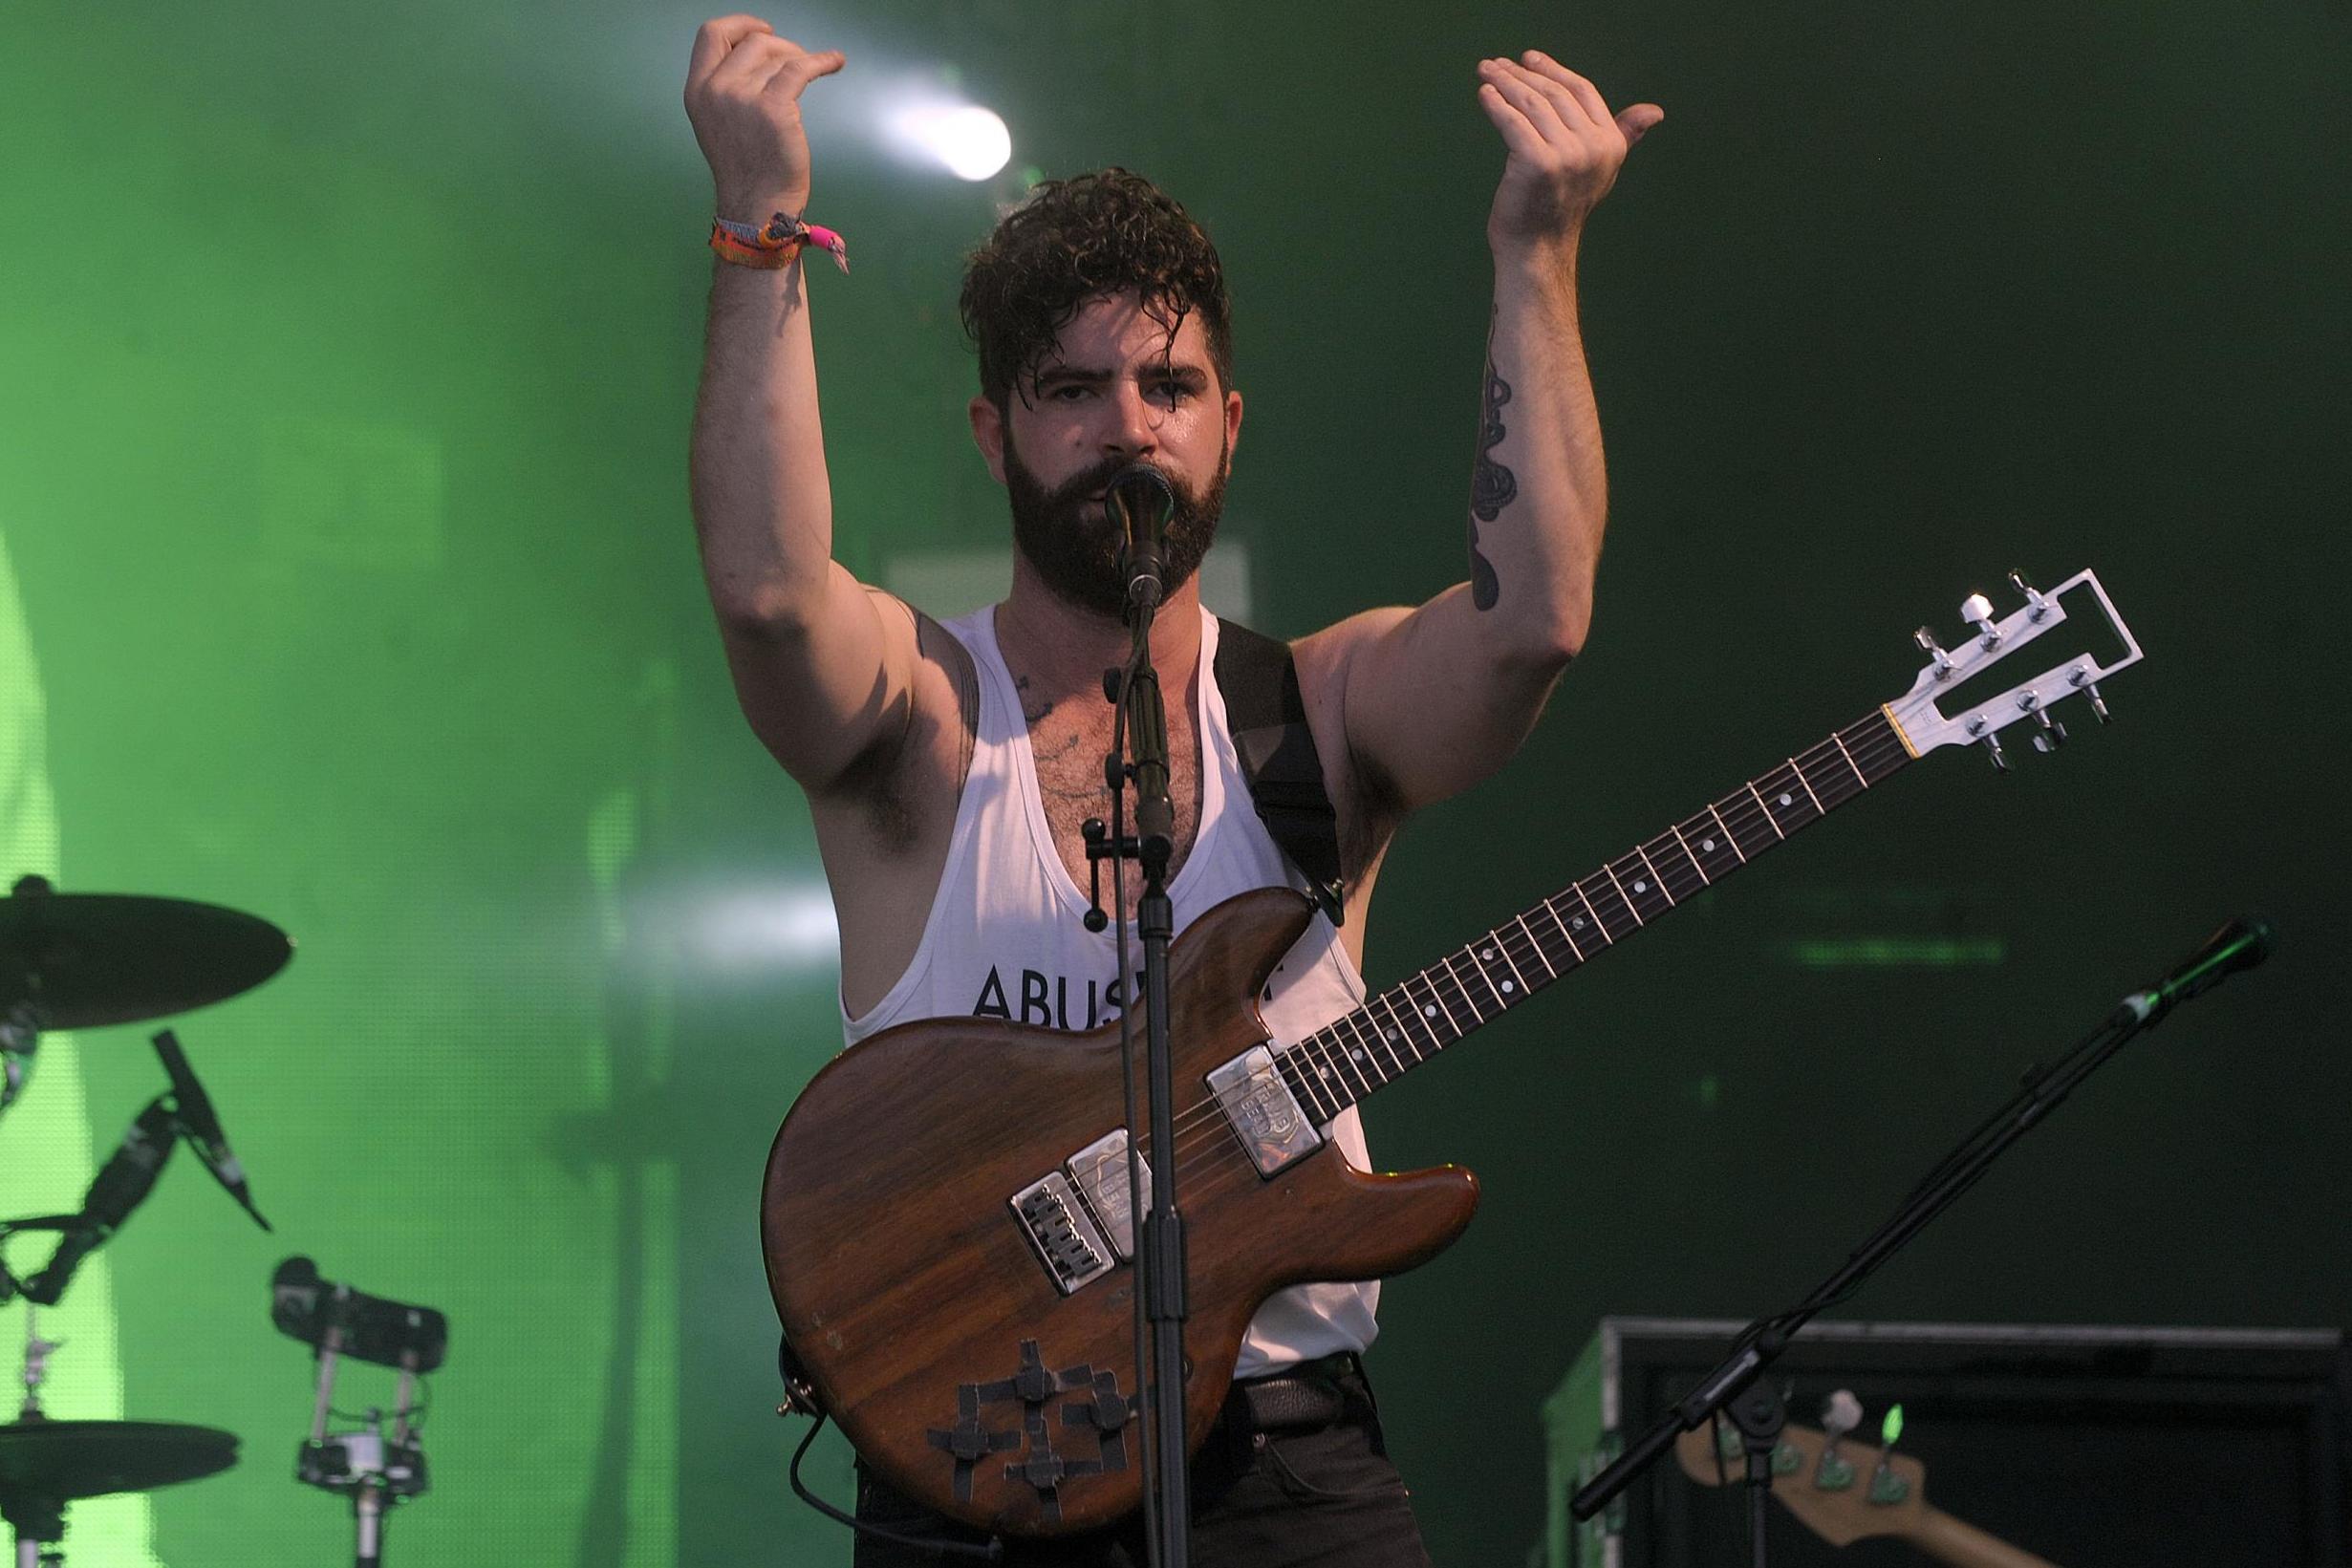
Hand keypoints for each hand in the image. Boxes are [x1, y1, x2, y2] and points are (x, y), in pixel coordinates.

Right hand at [684, 15, 844, 220]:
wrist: (757, 203)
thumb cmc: (746, 168)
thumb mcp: (718, 121)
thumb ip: (727, 87)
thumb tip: (759, 56)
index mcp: (697, 90)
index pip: (711, 34)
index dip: (741, 24)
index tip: (764, 30)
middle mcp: (715, 90)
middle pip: (752, 42)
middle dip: (780, 45)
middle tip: (796, 59)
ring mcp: (742, 97)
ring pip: (778, 56)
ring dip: (800, 58)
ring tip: (813, 68)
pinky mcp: (773, 107)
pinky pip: (801, 68)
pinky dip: (822, 61)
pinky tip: (834, 61)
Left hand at [1475, 50, 1661, 252]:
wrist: (1538, 250)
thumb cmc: (1561, 208)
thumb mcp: (1601, 168)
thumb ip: (1623, 135)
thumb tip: (1655, 112)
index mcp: (1611, 143)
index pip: (1582, 91)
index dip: (1555, 71)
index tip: (1529, 59)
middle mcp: (1594, 148)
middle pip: (1554, 95)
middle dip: (1522, 75)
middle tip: (1497, 64)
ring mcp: (1567, 156)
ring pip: (1531, 105)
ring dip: (1504, 83)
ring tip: (1486, 72)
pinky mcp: (1537, 163)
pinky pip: (1512, 122)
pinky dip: (1495, 105)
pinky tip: (1484, 94)